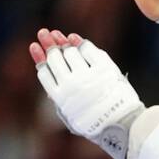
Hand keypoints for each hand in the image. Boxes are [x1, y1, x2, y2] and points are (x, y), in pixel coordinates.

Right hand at [29, 28, 143, 158]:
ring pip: (69, 52)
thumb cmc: (96, 123)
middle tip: (44, 33)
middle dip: (48, 44)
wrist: (123, 125)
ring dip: (63, 43)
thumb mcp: (72, 117)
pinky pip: (88, 50)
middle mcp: (71, 85)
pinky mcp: (104, 69)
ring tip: (59, 36)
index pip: (44, 72)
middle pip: (55, 59)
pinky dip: (80, 43)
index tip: (35, 46)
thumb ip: (59, 99)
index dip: (39, 57)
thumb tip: (48, 76)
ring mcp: (87, 76)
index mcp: (60, 98)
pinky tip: (75, 39)